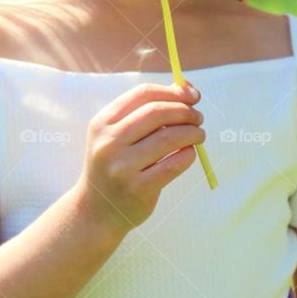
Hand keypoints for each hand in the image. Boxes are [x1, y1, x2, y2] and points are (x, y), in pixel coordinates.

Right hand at [76, 80, 204, 232]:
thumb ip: (148, 111)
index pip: (143, 94)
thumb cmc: (116, 164)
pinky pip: (173, 164)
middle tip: (198, 118)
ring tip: (199, 134)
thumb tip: (187, 88)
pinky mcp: (138, 188)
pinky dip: (189, 155)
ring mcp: (122, 166)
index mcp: (103, 122)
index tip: (192, 96)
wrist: (97, 210)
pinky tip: (191, 153)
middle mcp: (109, 142)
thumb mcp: (118, 135)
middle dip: (185, 111)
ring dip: (192, 132)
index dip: (172, 91)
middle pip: (157, 113)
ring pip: (168, 138)